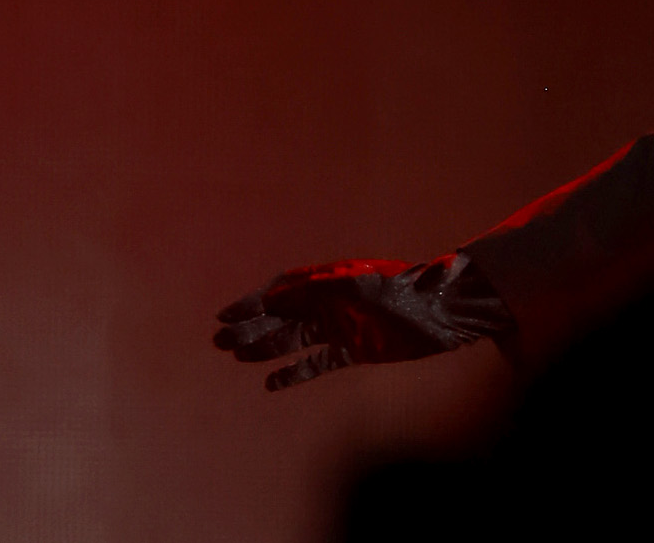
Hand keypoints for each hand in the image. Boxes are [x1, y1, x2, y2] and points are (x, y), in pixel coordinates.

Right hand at [213, 253, 511, 389]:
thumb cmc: (404, 291)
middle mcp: (328, 304)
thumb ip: (315, 288)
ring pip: (294, 341)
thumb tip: (272, 295)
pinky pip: (318, 364)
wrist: (446, 311)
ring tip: (236, 357)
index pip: (278, 292)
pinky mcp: (355, 352)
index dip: (251, 303)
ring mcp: (341, 328)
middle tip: (219, 341)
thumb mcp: (358, 285)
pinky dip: (294, 373)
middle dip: (250, 328)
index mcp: (324, 282)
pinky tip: (272, 383)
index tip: (224, 314)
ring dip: (265, 349)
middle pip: (281, 318)